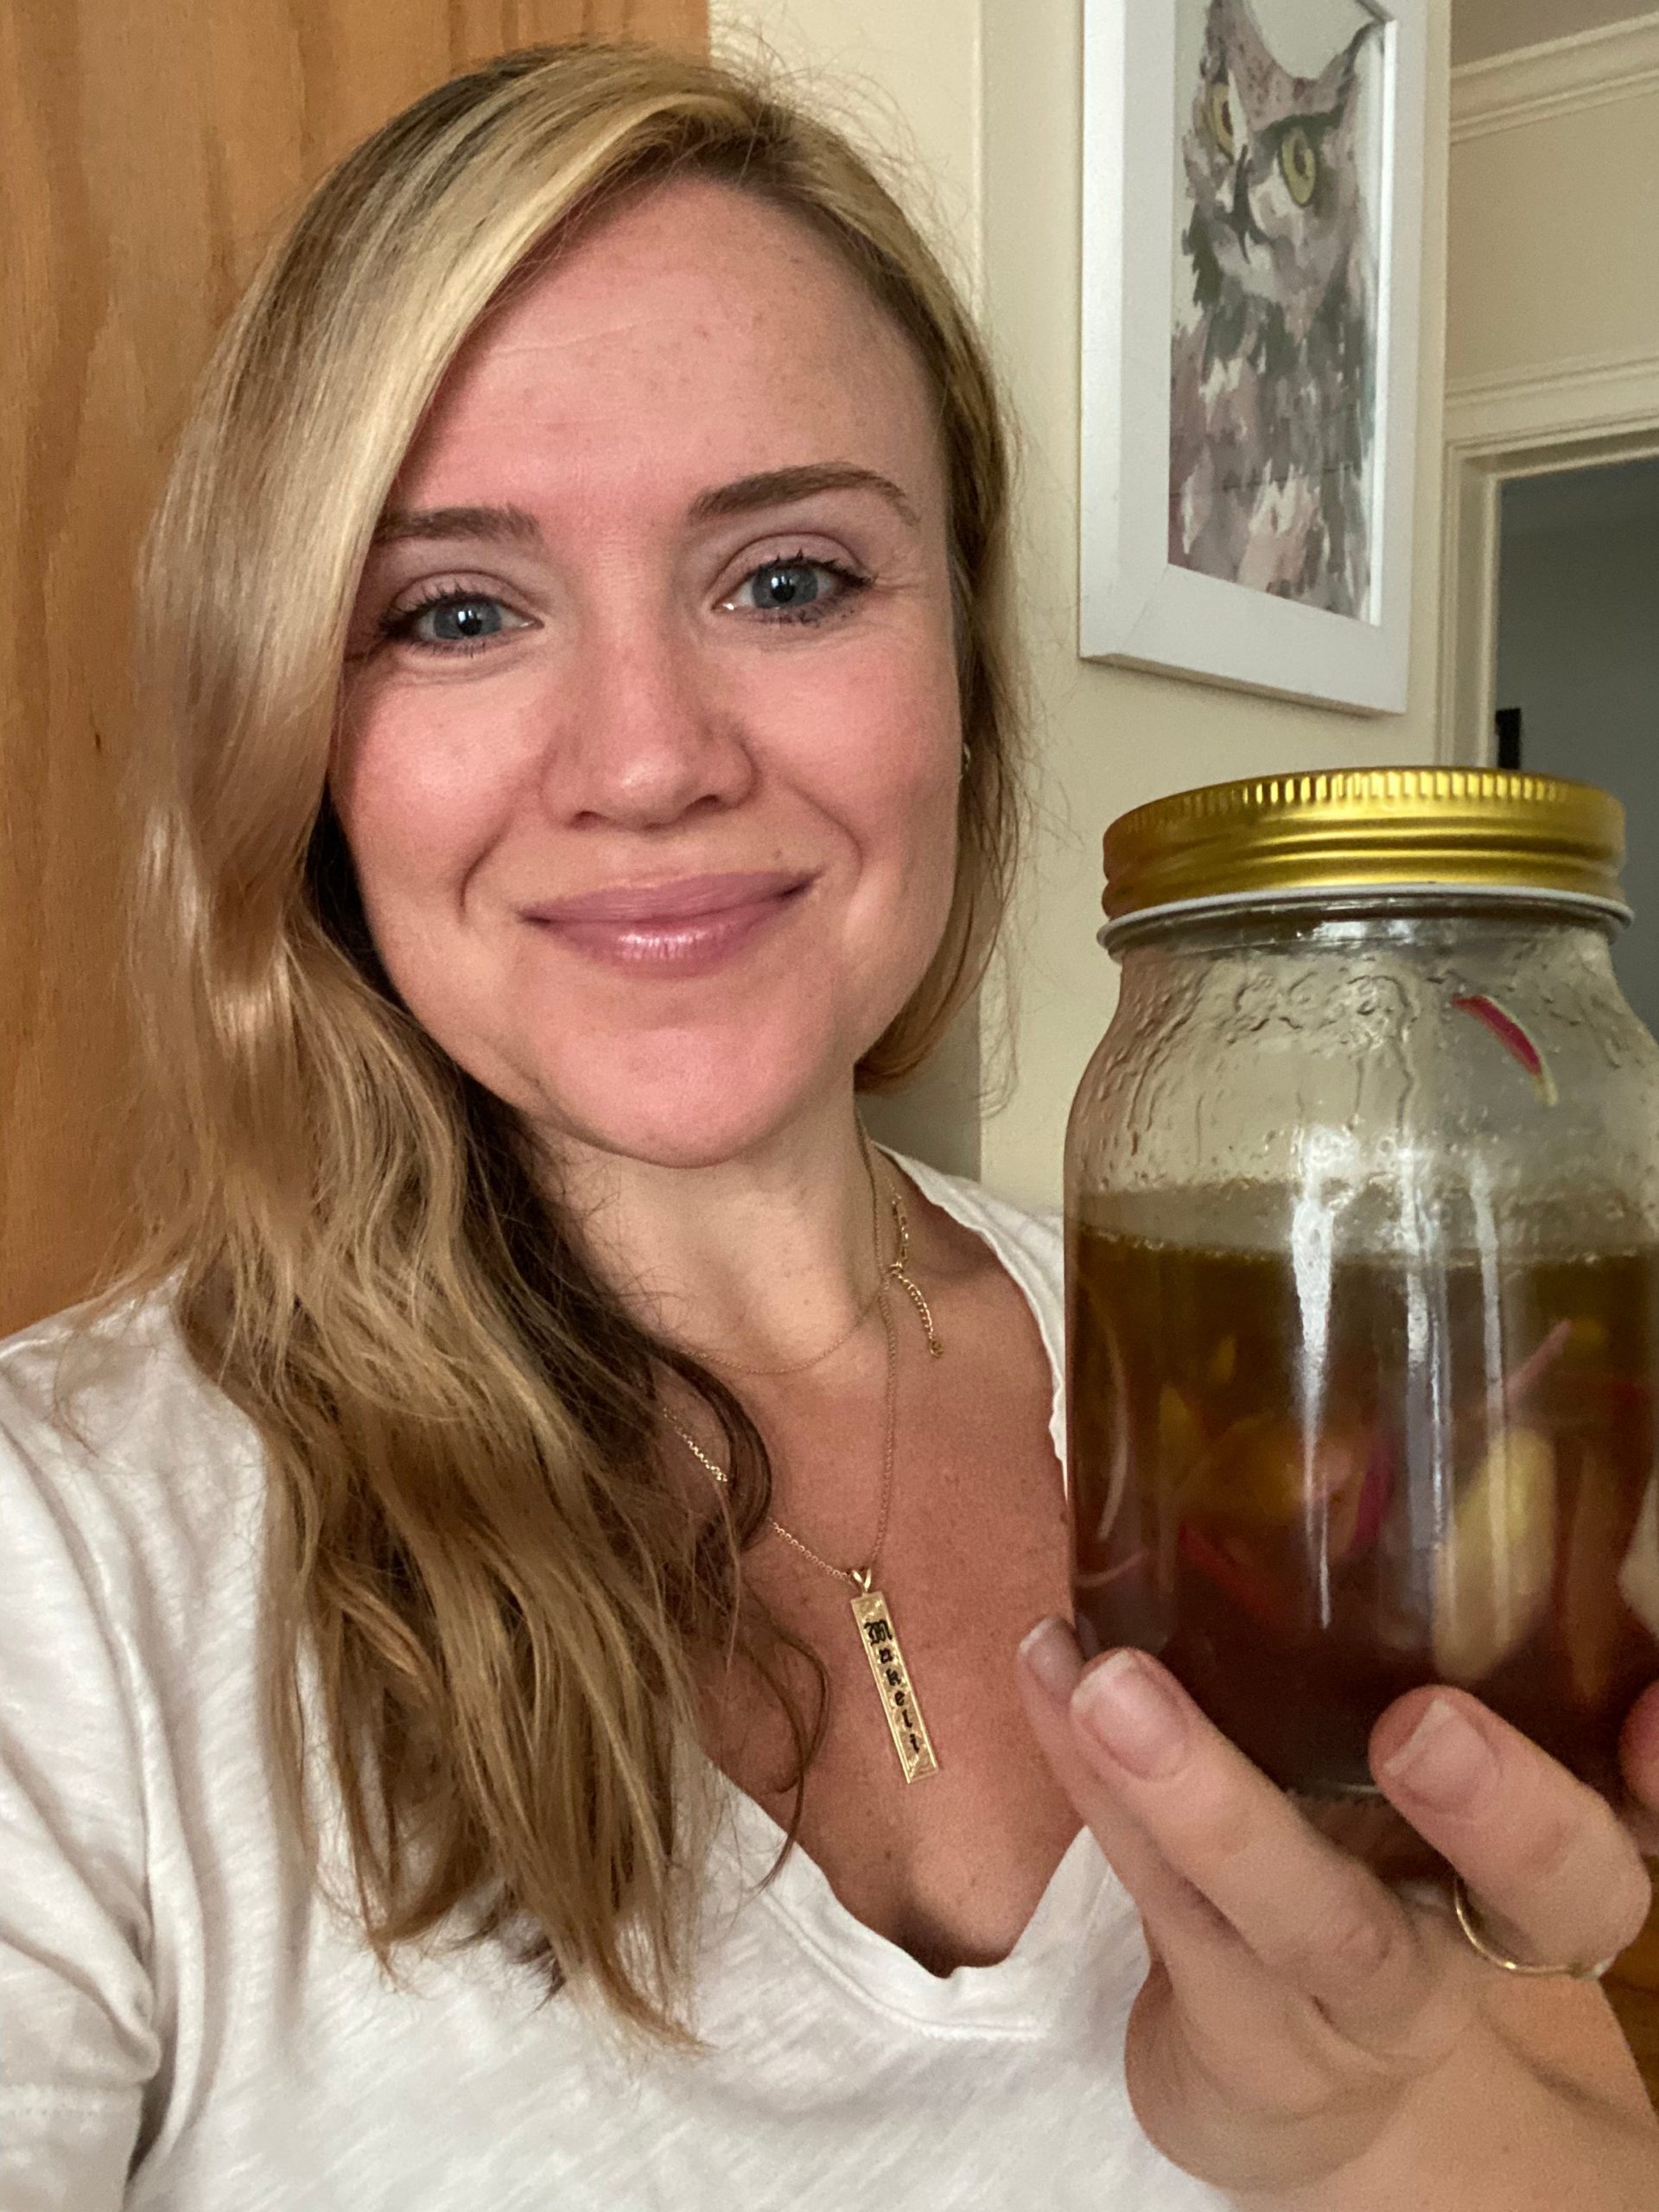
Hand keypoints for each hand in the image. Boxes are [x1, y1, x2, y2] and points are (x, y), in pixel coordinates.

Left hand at [1017, 1622, 1658, 2199]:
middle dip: (1501, 1812)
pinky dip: (1092, 1785)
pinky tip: (1045, 1670)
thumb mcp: (1433, 1746)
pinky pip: (1163, 1903)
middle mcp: (1488, 1929)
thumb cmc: (1377, 1847)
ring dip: (1204, 1796)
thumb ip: (1424, 1619)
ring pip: (1306, 1916)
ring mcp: (1361, 1997)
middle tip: (1423, 1724)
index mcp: (1563, 1845)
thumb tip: (1338, 1414)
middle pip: (1545, 1900)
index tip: (1654, 1710)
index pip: (1647, 1816)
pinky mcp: (1239, 2025)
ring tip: (1112, 1684)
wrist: (1290, 2071)